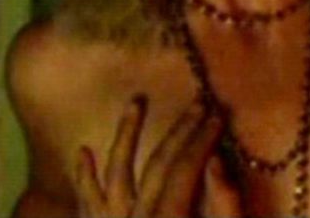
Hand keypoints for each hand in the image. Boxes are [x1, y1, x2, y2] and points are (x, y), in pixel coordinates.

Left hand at [75, 97, 241, 217]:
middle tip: (198, 104)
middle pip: (158, 166)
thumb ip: (226, 207)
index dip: (204, 140)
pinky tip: (83, 152)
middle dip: (180, 132)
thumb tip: (218, 161)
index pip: (186, 169)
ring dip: (125, 136)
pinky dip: (84, 179)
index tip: (219, 115)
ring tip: (135, 102)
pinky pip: (89, 204)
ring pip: (116, 174)